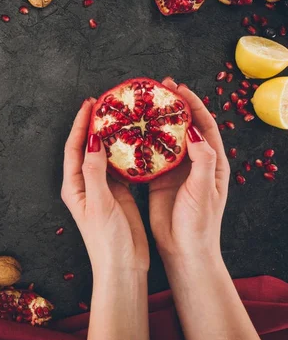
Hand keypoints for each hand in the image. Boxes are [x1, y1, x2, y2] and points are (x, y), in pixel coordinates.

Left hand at [61, 98, 148, 273]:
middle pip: (87, 147)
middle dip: (94, 125)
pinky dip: (124, 152)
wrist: (123, 266)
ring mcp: (102, 188)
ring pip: (104, 155)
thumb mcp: (99, 203)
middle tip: (107, 104)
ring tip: (121, 116)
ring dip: (110, 136)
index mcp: (74, 186)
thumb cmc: (106, 240)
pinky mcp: (118, 193)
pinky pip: (119, 166)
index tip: (90, 104)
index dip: (80, 125)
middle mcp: (85, 184)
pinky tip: (135, 141)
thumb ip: (94, 172)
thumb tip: (93, 141)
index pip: (74, 147)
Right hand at [148, 78, 229, 260]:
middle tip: (157, 89)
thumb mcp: (203, 189)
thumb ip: (202, 159)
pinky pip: (149, 156)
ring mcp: (176, 171)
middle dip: (171, 106)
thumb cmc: (199, 223)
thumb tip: (193, 130)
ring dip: (154, 122)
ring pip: (164, 139)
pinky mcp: (158, 181)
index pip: (204, 125)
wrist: (184, 250)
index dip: (192, 104)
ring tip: (140, 106)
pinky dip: (140, 143)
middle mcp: (194, 163)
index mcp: (212, 162)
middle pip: (183, 127)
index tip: (178, 89)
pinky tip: (128, 133)